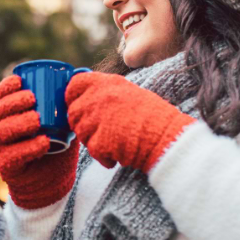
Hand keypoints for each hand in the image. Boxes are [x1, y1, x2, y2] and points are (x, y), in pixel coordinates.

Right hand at [0, 75, 78, 208]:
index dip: (6, 87)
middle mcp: (3, 130)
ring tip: (37, 120)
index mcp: (11, 115)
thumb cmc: (57, 146)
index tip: (20, 80)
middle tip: (32, 99)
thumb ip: (67, 103)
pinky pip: (13, 155)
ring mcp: (3, 149)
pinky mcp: (9, 167)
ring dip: (19, 123)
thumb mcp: (63, 122)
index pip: (1, 97)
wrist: (54, 181)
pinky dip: (29, 147)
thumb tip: (81, 74)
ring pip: (2, 132)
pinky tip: (43, 142)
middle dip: (12, 102)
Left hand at [65, 72, 194, 171]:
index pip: (74, 84)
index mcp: (107, 83)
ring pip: (81, 133)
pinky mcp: (99, 140)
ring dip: (93, 141)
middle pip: (73, 112)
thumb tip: (85, 99)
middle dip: (83, 124)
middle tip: (101, 132)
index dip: (72, 97)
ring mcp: (97, 119)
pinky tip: (119, 154)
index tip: (77, 105)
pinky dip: (104, 157)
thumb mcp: (129, 93)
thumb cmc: (153, 117)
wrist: (167, 137)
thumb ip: (105, 93)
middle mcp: (99, 97)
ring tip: (115, 142)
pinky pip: (92, 150)